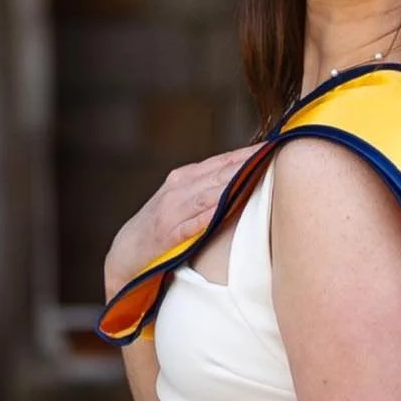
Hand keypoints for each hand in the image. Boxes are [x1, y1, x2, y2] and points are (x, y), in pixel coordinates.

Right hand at [104, 144, 262, 300]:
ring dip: (235, 184)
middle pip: (221, 173)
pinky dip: (210, 215)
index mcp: (185, 177)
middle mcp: (179, 188)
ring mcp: (171, 210)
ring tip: (260, 176)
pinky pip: (193, 223)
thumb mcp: (182, 199)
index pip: (223, 161)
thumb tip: (247, 176)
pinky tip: (228, 208)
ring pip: (210, 194)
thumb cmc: (160, 225)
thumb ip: (209, 188)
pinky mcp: (167, 234)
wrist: (124, 254)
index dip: (249, 154)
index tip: (275, 146)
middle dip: (249, 164)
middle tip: (276, 156)